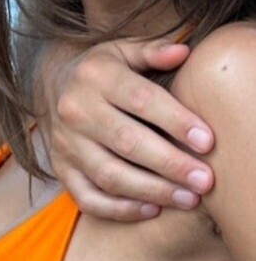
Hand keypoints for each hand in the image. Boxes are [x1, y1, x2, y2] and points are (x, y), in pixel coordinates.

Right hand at [40, 38, 213, 220]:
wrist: (53, 85)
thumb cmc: (104, 70)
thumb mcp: (123, 50)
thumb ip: (153, 51)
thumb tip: (183, 53)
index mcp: (96, 76)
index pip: (141, 100)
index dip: (176, 121)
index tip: (207, 141)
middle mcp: (76, 110)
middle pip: (127, 142)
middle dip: (170, 164)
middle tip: (205, 180)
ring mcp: (66, 144)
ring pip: (109, 175)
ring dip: (152, 190)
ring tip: (188, 199)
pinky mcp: (61, 170)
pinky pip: (89, 198)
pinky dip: (120, 209)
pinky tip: (152, 209)